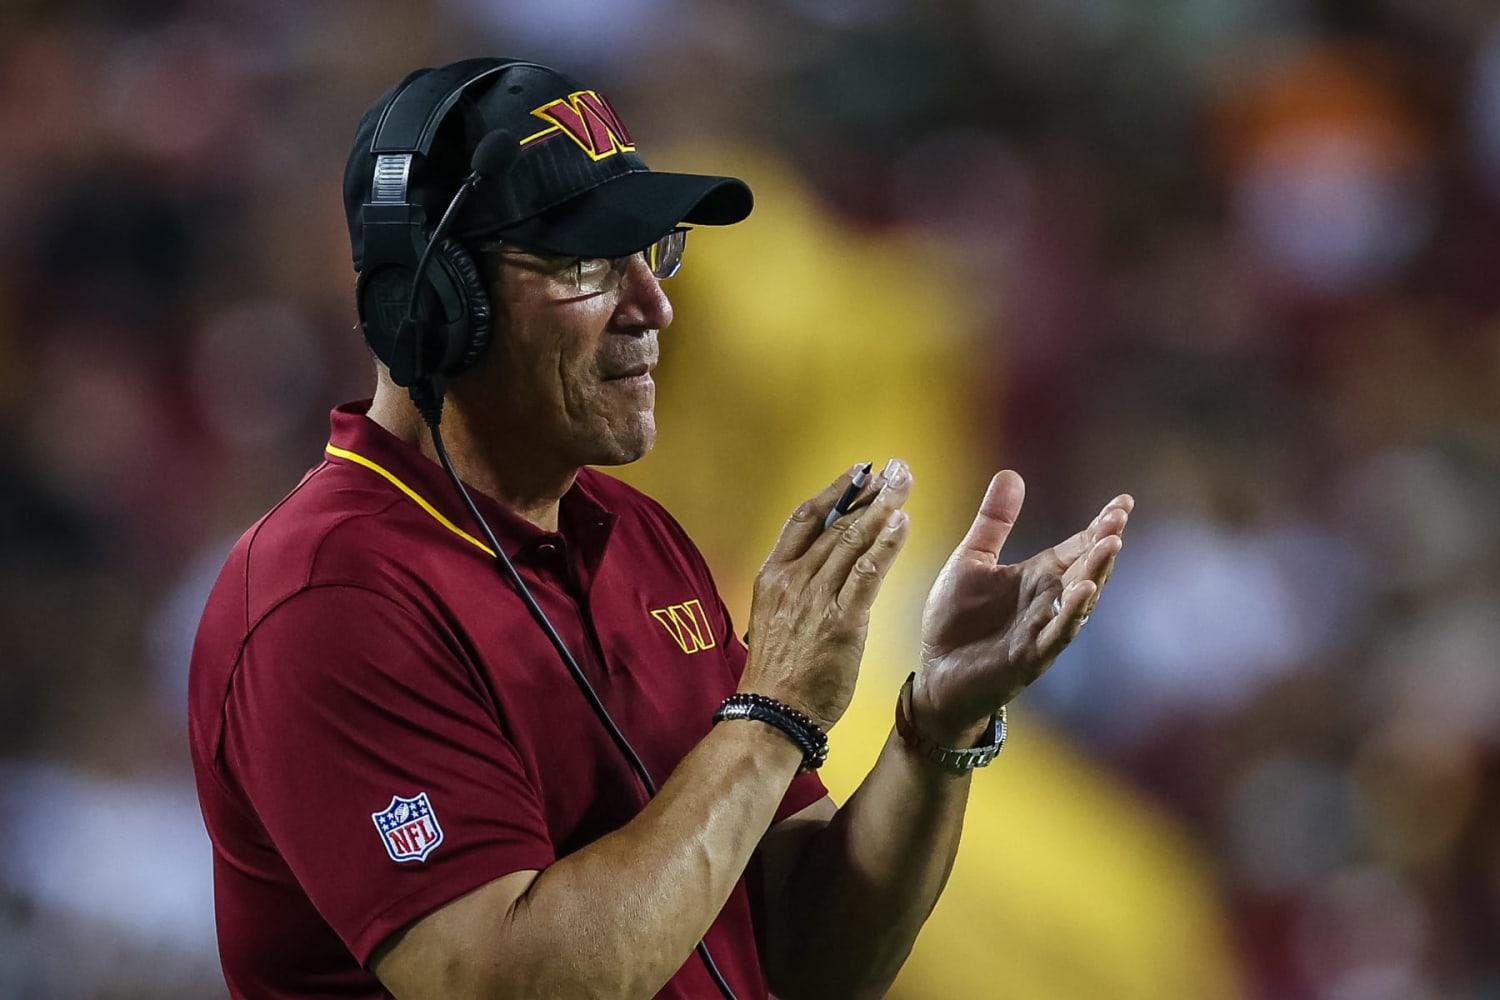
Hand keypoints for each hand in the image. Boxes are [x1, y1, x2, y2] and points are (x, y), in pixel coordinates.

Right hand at [741, 460, 912, 731]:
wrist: (772, 713)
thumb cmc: (776, 673)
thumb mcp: (773, 618)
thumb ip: (796, 589)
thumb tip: (822, 568)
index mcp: (773, 575)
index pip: (805, 518)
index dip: (834, 491)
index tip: (858, 472)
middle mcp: (793, 578)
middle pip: (836, 523)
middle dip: (869, 492)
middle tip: (895, 470)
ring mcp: (816, 598)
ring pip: (853, 540)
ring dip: (883, 508)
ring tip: (904, 484)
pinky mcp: (842, 620)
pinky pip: (868, 572)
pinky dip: (887, 544)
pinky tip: (902, 523)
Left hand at [914, 471, 1131, 743]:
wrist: (937, 674)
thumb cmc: (957, 621)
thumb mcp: (971, 560)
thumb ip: (994, 522)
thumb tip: (1012, 473)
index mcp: (1037, 576)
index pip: (1077, 546)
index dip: (1100, 526)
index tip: (1123, 502)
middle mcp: (1047, 601)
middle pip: (1085, 568)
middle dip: (1104, 543)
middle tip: (1119, 516)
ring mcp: (1042, 629)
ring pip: (1079, 600)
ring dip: (1096, 574)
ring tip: (1112, 544)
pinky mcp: (1029, 656)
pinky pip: (1057, 634)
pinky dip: (1072, 614)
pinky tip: (1085, 592)